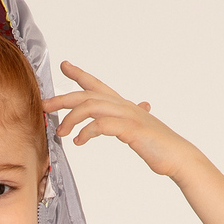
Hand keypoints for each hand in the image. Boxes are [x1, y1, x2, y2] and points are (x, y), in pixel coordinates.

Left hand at [42, 62, 193, 178]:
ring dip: (71, 119)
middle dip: (63, 98)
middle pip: (88, 94)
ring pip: (91, 107)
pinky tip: (78, 141)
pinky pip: (102, 125)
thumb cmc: (158, 147)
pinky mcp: (131, 129)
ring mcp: (128, 115)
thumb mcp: (138, 131)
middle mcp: (124, 105)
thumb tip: (126, 119)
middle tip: (45, 105)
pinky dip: (87, 131)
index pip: (98, 85)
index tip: (64, 66)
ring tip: (60, 132)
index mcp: (124, 105)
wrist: (178, 157)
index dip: (80, 75)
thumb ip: (127, 124)